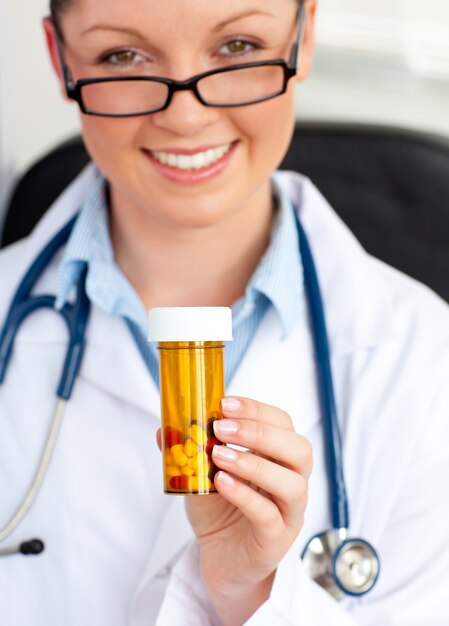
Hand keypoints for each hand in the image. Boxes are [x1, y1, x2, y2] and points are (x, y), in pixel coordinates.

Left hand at [185, 396, 312, 624]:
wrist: (220, 558)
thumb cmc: (219, 510)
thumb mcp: (201, 474)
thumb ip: (188, 451)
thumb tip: (164, 429)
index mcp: (279, 458)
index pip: (283, 424)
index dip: (257, 410)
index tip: (224, 403)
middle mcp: (292, 481)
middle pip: (299, 449)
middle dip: (260, 433)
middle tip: (221, 428)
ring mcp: (288, 513)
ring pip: (292, 484)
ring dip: (254, 464)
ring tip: (218, 455)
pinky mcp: (275, 540)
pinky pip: (268, 516)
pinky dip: (244, 496)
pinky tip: (221, 483)